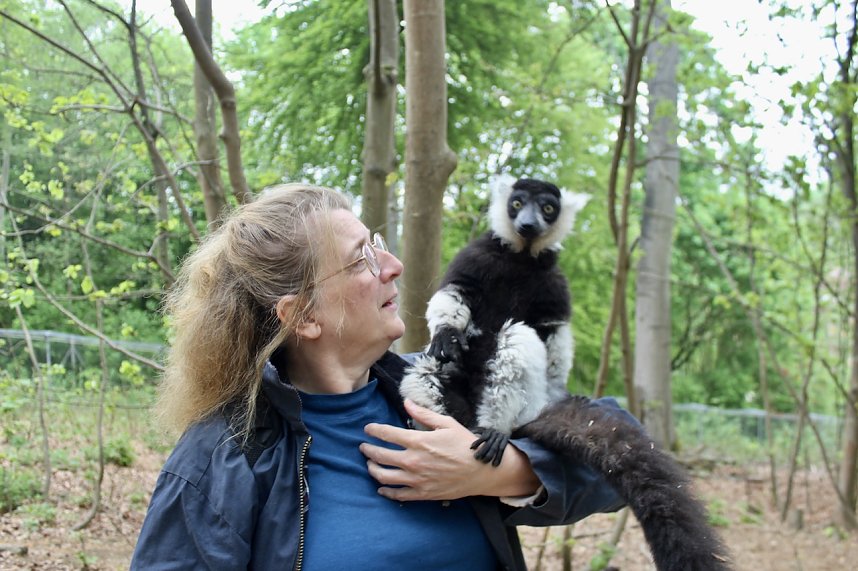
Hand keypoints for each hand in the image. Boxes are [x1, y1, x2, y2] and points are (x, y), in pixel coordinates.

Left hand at [360, 399, 539, 500]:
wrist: (481, 471)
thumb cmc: (465, 444)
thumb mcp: (446, 423)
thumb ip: (423, 414)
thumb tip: (406, 402)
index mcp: (418, 441)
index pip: (387, 434)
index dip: (374, 430)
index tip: (368, 428)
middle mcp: (413, 461)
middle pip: (380, 456)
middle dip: (367, 450)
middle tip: (363, 447)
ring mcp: (416, 479)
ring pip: (384, 477)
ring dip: (372, 470)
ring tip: (369, 465)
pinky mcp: (422, 494)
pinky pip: (397, 495)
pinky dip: (386, 492)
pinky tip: (381, 488)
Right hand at [426, 326, 467, 362]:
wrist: (441, 322)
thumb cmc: (452, 329)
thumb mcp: (459, 333)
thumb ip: (463, 341)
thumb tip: (466, 350)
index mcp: (445, 338)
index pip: (446, 352)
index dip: (451, 357)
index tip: (455, 359)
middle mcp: (438, 340)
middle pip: (437, 355)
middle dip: (443, 360)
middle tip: (449, 359)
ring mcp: (433, 342)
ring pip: (431, 354)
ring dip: (437, 359)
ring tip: (444, 359)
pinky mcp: (431, 343)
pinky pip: (428, 352)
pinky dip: (432, 357)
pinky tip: (438, 357)